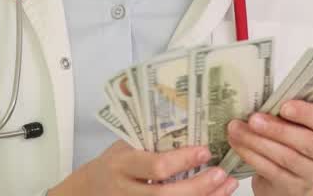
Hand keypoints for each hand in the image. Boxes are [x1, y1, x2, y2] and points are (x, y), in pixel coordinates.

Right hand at [49, 140, 238, 195]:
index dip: (183, 160)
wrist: (86, 193)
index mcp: (121, 165)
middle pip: (167, 195)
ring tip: (227, 186)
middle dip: (199, 186)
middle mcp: (126, 191)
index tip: (205, 151)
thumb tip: (189, 124)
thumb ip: (148, 142)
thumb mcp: (123, 147)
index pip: (156, 166)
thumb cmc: (111, 166)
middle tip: (221, 173)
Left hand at [225, 101, 312, 195]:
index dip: (306, 114)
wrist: (291, 172)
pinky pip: (272, 171)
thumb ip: (290, 110)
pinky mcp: (296, 188)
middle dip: (277, 129)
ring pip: (287, 158)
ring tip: (237, 130)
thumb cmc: (296, 136)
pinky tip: (239, 145)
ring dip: (258, 142)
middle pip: (308, 143)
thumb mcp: (299, 120)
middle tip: (253, 119)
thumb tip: (262, 100)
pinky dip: (253, 156)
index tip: (283, 106)